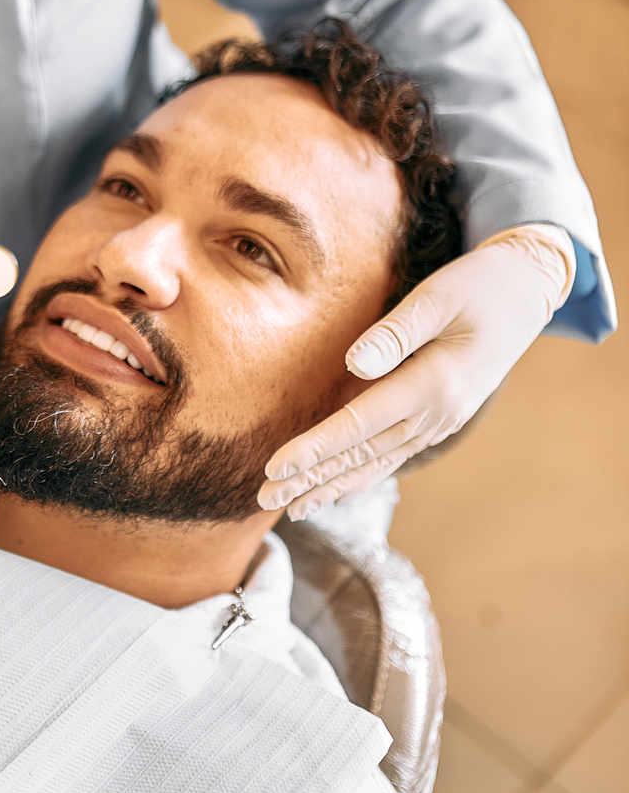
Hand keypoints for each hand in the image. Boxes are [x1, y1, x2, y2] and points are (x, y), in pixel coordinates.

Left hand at [257, 226, 575, 518]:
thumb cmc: (479, 285)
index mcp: (435, 385)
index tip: (275, 466)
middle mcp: (437, 414)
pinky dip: (363, 475)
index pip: (359, 424)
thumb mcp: (437, 299)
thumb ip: (395, 334)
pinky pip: (393, 454)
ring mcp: (440, 421)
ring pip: (377, 463)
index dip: (315, 448)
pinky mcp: (438, 418)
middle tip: (263, 498)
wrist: (527, 291)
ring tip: (292, 507)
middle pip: (362, 454)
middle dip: (311, 478)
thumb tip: (353, 363)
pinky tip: (336, 489)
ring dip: (332, 485)